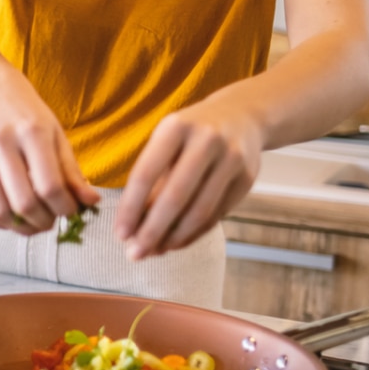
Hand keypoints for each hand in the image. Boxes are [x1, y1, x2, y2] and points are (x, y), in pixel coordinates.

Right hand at [0, 69, 98, 233]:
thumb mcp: (57, 135)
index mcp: (31, 132)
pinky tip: (16, 219)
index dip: (65, 207)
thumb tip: (90, 202)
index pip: (50, 185)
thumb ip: (72, 171)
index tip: (72, 211)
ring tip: (36, 223)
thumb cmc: (29, 116)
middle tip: (54, 220)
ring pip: (0, 211)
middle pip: (24, 202)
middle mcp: (1, 144)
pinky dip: (2, 224)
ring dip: (23, 228)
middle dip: (45, 221)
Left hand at [115, 96, 261, 259]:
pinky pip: (217, 215)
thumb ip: (151, 178)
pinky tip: (178, 241)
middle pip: (175, 197)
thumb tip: (134, 226)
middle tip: (135, 254)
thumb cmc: (191, 132)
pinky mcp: (247, 178)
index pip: (146, 173)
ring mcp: (231, 158)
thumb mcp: (167, 140)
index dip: (131, 208)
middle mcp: (206, 140)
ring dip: (174, 238)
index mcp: (176, 126)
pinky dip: (194, 233)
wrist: (242, 115)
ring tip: (156, 251)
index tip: (120, 234)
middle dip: (152, 231)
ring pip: (199, 211)